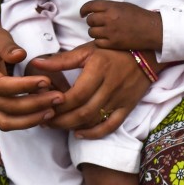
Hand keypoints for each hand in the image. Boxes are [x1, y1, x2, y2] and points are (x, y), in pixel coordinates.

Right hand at [0, 14, 62, 129]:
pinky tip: (44, 114)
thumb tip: (20, 55)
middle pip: (5, 106)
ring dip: (31, 119)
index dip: (24, 86)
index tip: (46, 80)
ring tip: (53, 110)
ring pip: (4, 121)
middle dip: (34, 104)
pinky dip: (26, 121)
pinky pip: (6, 121)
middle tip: (59, 97)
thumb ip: (6, 45)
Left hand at [31, 42, 151, 137]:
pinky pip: (111, 125)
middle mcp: (110, 87)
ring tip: (56, 125)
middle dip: (61, 119)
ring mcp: (120, 99)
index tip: (44, 105)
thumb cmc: (113, 50)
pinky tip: (79, 133)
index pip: (76, 95)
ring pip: (94, 120)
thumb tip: (36, 64)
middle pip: (83, 111)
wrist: (146, 55)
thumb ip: (62, 60)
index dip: (58, 104)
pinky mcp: (128, 107)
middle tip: (45, 119)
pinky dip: (95, 133)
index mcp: (98, 71)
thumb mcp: (87, 50)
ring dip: (73, 126)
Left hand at [80, 0, 162, 51]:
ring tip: (103, 32)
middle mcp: (109, 18)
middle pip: (90, 20)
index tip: (83, 13)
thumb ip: (110, 7)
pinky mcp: (113, 43)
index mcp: (111, 7)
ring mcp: (110, 32)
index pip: (90, 6)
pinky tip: (106, 40)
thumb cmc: (140, 16)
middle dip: (92, 22)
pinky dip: (100, 41)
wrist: (152, 30)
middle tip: (97, 24)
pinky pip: (98, 42)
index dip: (84, 9)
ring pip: (92, 32)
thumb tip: (97, 11)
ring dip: (95, 32)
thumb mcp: (124, 6)